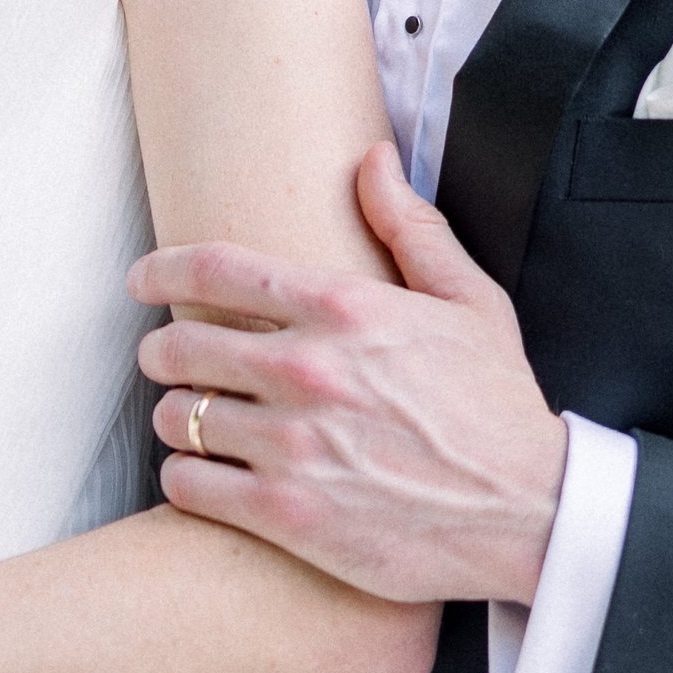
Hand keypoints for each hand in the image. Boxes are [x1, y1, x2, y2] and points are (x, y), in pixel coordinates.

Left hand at [133, 140, 567, 606]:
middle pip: (178, 344)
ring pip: (175, 417)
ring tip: (194, 422)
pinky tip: (204, 474)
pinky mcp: (287, 513)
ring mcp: (293, 445)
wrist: (532, 513)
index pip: (217, 270)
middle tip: (172, 362)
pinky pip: (186, 483)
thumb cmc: (499, 406)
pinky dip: (184, 476)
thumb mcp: (471, 301)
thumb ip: (410, 227)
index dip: (160, 268)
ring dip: (176, 417)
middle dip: (163, 350)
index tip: (140, 278)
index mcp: (346, 309)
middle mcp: (310, 370)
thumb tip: (371, 159)